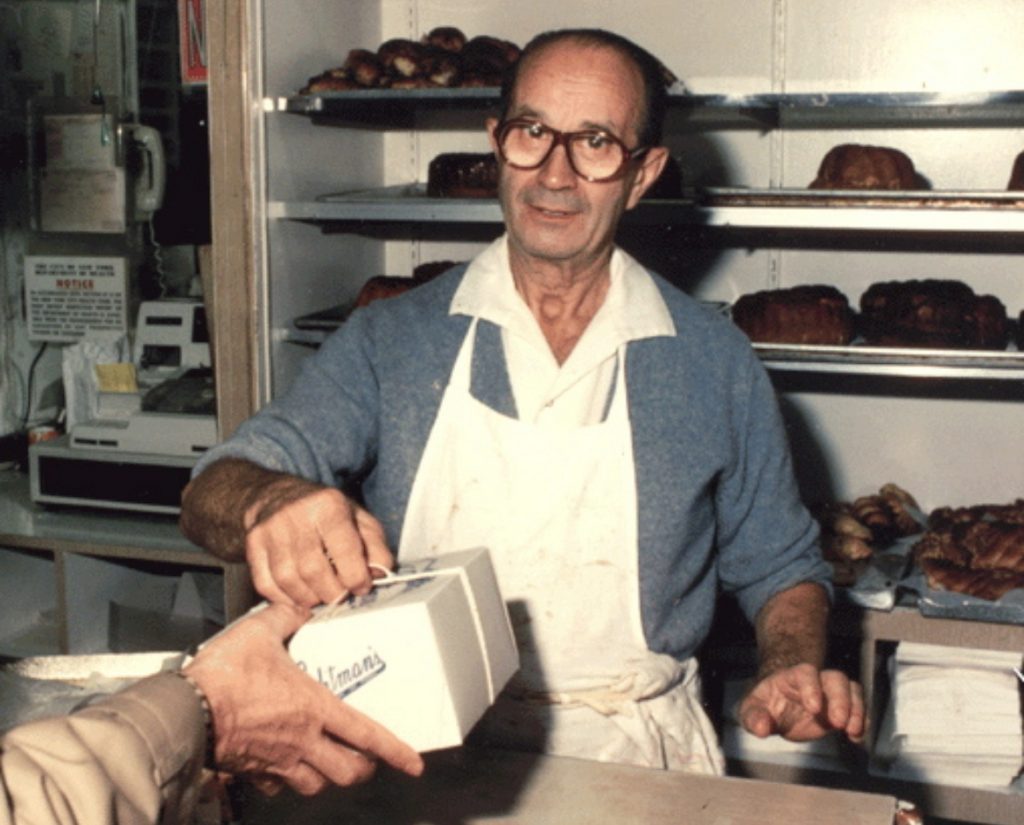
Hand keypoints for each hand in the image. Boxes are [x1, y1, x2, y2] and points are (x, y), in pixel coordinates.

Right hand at [184, 602, 423, 795]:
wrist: (185, 711)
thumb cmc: (224, 675)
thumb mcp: (259, 631)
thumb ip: (285, 617)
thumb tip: (299, 608)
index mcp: (314, 708)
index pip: (367, 735)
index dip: (395, 751)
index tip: (414, 763)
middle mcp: (302, 740)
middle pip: (348, 771)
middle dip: (364, 769)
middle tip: (368, 759)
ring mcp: (278, 761)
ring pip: (317, 785)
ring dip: (329, 778)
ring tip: (331, 763)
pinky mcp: (254, 771)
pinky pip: (279, 786)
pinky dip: (288, 781)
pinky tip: (286, 766)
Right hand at [245, 480, 393, 606]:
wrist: (279, 498)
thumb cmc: (324, 512)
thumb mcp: (359, 520)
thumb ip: (376, 548)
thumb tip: (380, 575)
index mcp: (328, 505)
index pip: (345, 551)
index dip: (357, 578)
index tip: (361, 586)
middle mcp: (295, 515)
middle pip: (314, 571)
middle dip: (333, 593)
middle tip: (341, 595)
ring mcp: (270, 530)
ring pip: (289, 581)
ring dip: (310, 598)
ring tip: (322, 594)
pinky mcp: (253, 545)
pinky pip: (267, 585)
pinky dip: (286, 598)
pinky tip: (300, 594)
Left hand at [738, 664, 865, 743]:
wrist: (779, 706)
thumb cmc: (765, 704)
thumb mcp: (752, 710)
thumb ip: (753, 717)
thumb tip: (761, 728)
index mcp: (792, 677)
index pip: (806, 673)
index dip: (811, 687)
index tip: (814, 708)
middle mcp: (816, 682)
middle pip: (835, 678)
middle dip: (840, 699)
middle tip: (838, 723)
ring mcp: (831, 695)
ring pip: (852, 690)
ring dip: (856, 710)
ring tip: (852, 731)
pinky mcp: (842, 710)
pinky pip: (859, 708)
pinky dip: (862, 721)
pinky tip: (856, 737)